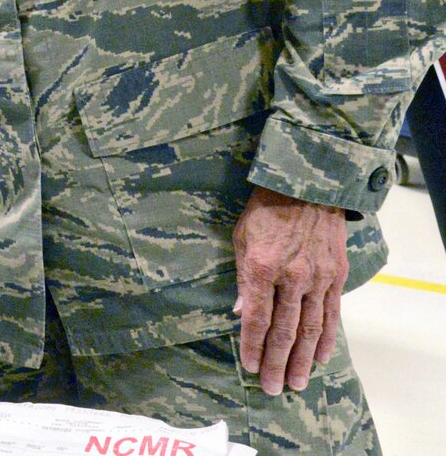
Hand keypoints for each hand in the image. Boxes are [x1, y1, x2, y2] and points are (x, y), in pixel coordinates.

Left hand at [233, 185, 348, 394]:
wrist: (306, 187)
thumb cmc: (264, 210)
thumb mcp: (241, 238)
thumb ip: (242, 278)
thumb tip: (240, 314)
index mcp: (261, 267)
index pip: (256, 318)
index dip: (251, 345)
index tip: (248, 366)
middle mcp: (291, 277)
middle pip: (284, 330)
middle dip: (276, 362)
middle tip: (273, 388)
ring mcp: (317, 278)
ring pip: (309, 329)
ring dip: (301, 359)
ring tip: (295, 383)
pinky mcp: (335, 276)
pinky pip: (331, 314)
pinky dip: (326, 339)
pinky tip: (319, 358)